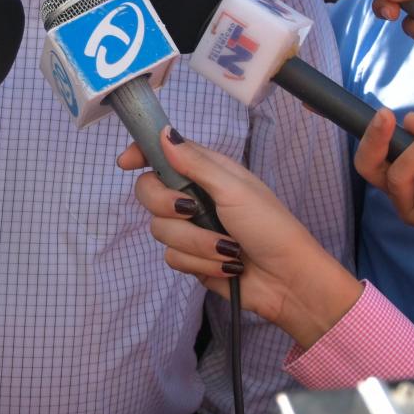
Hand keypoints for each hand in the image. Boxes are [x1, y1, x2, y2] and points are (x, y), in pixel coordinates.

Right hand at [117, 128, 361, 349]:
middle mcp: (195, 197)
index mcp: (208, 172)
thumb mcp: (235, 189)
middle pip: (149, 193)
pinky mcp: (191, 260)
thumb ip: (196, 163)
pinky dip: (200, 263)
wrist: (287, 280)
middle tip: (191, 210)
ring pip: (160, 231)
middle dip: (167, 205)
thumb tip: (165, 134)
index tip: (126, 163)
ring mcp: (191, 230)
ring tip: (228, 248)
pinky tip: (226, 266)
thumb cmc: (270, 226)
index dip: (142, 155)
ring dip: (197, 243)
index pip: (164, 154)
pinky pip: (173, 258)